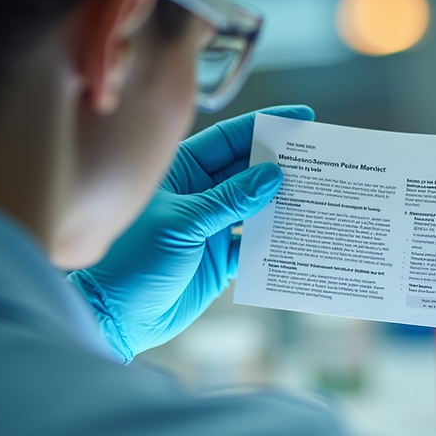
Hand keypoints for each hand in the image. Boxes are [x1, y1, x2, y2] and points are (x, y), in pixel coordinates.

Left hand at [68, 105, 314, 362]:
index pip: (228, 139)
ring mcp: (210, 227)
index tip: (301, 118)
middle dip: (282, 163)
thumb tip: (272, 176)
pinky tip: (299, 234)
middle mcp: (198, 194)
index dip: (265, 126)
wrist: (114, 317)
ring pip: (256, 207)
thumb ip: (228, 200)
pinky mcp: (219, 259)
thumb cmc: (130, 262)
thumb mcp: (182, 222)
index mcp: (180, 171)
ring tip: (319, 194)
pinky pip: (255, 244)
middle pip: (248, 170)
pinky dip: (275, 241)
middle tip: (320, 158)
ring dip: (283, 202)